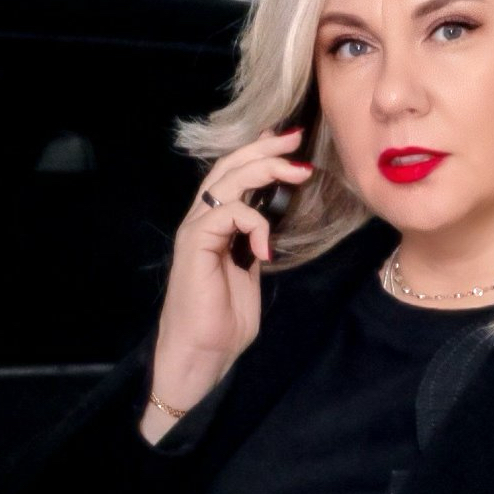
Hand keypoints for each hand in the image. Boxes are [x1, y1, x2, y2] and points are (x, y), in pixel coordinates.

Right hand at [143, 125, 311, 438]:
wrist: (202, 355)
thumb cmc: (223, 324)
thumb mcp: (249, 275)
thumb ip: (255, 246)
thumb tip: (271, 224)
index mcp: (213, 226)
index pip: (232, 176)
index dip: (260, 156)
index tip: (290, 145)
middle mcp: (200, 221)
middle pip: (228, 168)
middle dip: (265, 149)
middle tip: (295, 138)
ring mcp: (195, 230)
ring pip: (227, 182)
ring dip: (266, 171)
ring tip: (297, 172)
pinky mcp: (195, 243)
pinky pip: (228, 213)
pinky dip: (254, 222)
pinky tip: (266, 248)